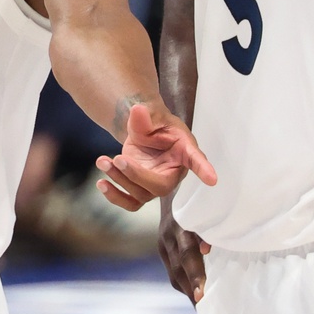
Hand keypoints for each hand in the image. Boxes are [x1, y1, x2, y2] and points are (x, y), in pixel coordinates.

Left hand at [95, 101, 217, 209]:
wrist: (143, 133)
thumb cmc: (155, 125)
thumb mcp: (150, 116)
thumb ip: (144, 116)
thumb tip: (138, 110)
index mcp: (184, 151)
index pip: (196, 160)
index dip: (204, 169)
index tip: (212, 180)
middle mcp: (174, 172)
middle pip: (160, 186)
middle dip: (136, 175)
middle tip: (119, 158)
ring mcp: (157, 185)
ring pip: (141, 195)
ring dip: (119, 179)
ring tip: (103, 161)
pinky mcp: (141, 191)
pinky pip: (130, 203)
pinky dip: (114, 196)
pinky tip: (101, 183)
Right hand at [160, 201, 210, 301]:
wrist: (168, 183)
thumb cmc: (197, 193)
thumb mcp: (204, 202)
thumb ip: (205, 225)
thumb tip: (208, 249)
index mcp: (180, 224)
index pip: (187, 255)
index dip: (194, 274)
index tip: (201, 294)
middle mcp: (169, 236)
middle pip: (179, 268)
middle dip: (192, 289)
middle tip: (203, 307)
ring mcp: (164, 243)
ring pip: (174, 273)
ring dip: (188, 291)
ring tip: (201, 308)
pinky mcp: (163, 248)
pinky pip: (172, 271)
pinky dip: (184, 284)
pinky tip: (195, 295)